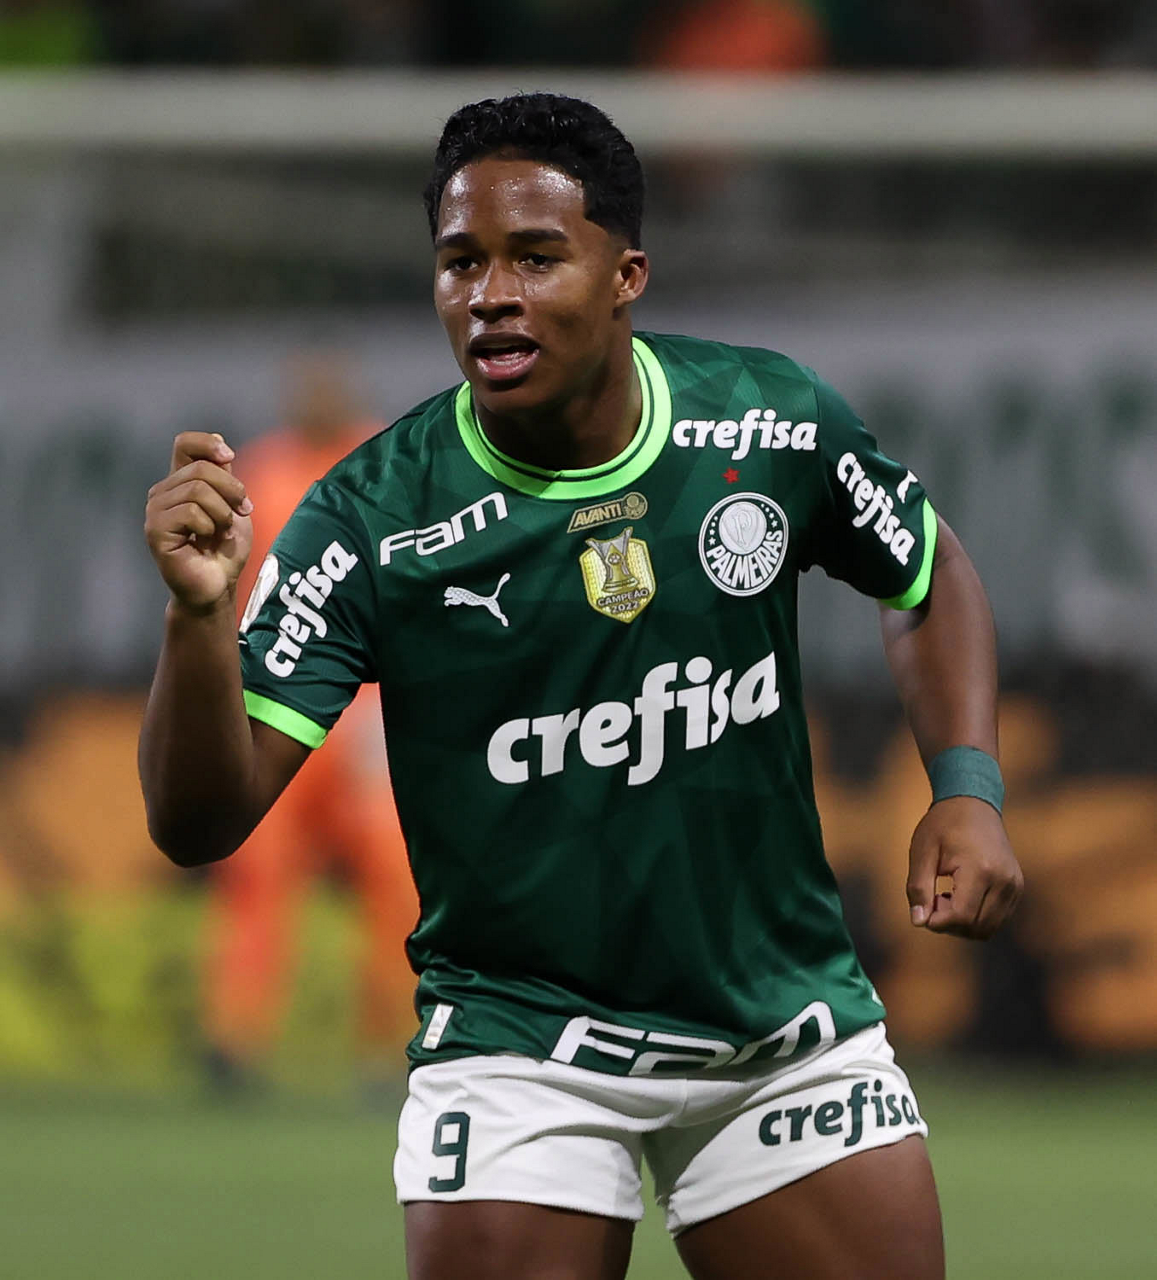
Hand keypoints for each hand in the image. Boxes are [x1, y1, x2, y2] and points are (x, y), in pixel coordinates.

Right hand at [145, 432, 253, 611]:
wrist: (218, 585)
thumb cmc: (225, 550)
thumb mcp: (232, 506)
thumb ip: (224, 477)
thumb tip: (219, 440)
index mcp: (180, 483)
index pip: (185, 444)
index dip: (207, 444)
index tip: (230, 458)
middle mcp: (162, 493)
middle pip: (201, 469)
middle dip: (232, 490)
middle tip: (242, 512)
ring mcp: (155, 512)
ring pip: (197, 490)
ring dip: (222, 512)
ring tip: (222, 531)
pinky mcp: (156, 532)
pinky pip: (190, 512)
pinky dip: (209, 526)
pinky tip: (206, 542)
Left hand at [906, 796, 1022, 938]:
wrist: (973, 803)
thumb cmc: (943, 824)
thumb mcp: (922, 852)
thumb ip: (918, 888)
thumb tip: (919, 922)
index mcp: (980, 869)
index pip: (962, 916)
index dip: (938, 921)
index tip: (924, 905)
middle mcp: (1004, 881)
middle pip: (977, 928)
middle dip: (949, 924)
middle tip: (933, 898)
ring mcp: (1014, 885)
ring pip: (989, 928)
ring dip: (962, 924)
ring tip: (946, 896)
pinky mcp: (1017, 888)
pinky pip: (997, 919)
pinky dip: (976, 918)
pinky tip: (960, 896)